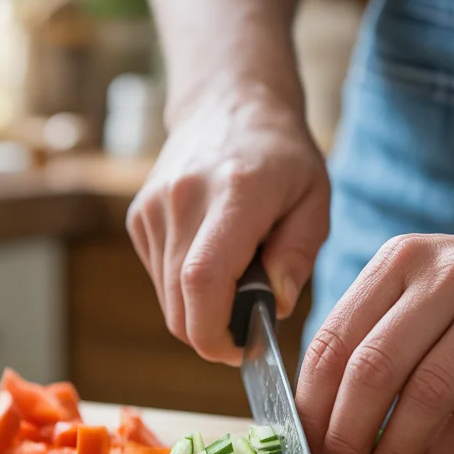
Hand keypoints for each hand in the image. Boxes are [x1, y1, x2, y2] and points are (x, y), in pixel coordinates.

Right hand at [127, 87, 329, 364]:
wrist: (228, 103)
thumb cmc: (282, 157)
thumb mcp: (314, 200)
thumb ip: (298, 255)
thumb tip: (275, 306)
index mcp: (233, 195)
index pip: (203, 281)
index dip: (215, 333)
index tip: (242, 350)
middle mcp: (182, 201)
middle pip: (180, 305)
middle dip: (213, 335)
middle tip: (249, 328)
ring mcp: (152, 210)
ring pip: (167, 301)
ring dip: (201, 313)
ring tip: (237, 282)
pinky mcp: (139, 219)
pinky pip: (160, 281)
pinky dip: (187, 290)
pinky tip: (214, 261)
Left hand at [296, 210, 453, 453]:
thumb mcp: (422, 285)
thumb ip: (375, 337)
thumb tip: (323, 425)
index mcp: (398, 262)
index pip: (333, 341)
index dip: (311, 407)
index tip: (303, 452)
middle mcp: (443, 277)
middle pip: (372, 369)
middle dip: (344, 437)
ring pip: (426, 394)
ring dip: (392, 453)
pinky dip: (438, 453)